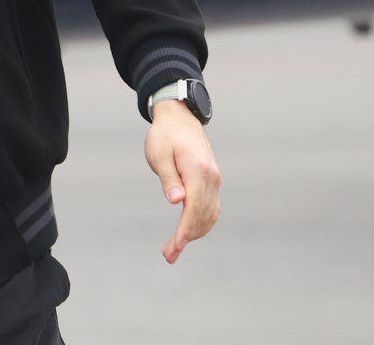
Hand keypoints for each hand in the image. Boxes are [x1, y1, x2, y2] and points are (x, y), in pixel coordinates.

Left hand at [145, 99, 220, 262]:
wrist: (180, 118)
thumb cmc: (164, 136)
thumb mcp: (159, 154)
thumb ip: (168, 179)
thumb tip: (177, 201)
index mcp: (198, 170)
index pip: (193, 208)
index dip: (184, 231)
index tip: (174, 248)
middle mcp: (211, 177)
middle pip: (202, 216)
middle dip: (186, 238)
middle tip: (168, 255)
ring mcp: (215, 180)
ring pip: (209, 215)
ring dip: (193, 233)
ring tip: (173, 249)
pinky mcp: (213, 181)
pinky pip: (211, 208)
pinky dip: (201, 223)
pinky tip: (188, 233)